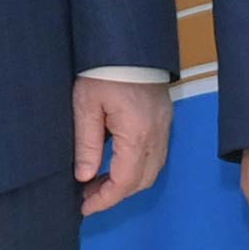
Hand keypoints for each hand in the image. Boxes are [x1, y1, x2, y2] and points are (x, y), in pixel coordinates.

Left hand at [72, 77, 171, 217]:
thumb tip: (84, 177)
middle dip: (115, 194)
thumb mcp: (86, 106)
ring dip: (127, 183)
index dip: (105, 200)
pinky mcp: (164, 119)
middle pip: (142, 181)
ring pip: (152, 170)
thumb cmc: (103, 71)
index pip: (125, 181)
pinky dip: (137, 167)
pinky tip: (116, 163)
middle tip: (88, 196)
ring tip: (98, 182)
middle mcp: (157, 135)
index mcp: (137, 134)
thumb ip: (87, 144)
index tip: (85, 207)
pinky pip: (156, 155)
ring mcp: (164, 127)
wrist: (129, 42)